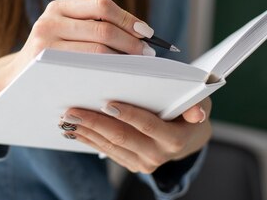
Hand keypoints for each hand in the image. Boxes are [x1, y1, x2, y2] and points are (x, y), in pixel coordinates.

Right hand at [0, 0, 155, 116]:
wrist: (15, 81)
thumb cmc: (52, 56)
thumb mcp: (65, 32)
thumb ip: (92, 26)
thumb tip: (140, 32)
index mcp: (59, 7)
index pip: (102, 5)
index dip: (128, 18)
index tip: (147, 32)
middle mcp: (50, 20)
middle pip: (103, 29)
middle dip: (131, 42)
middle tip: (148, 55)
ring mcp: (45, 42)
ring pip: (97, 50)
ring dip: (123, 59)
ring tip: (138, 67)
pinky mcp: (44, 63)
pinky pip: (86, 67)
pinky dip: (108, 71)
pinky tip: (119, 77)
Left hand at [59, 98, 212, 173]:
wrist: (188, 137)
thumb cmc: (190, 110)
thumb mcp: (200, 103)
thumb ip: (197, 104)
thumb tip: (197, 112)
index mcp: (175, 139)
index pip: (148, 125)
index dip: (128, 114)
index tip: (107, 103)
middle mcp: (158, 155)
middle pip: (122, 137)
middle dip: (95, 123)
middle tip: (73, 110)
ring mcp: (143, 163)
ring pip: (110, 145)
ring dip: (87, 131)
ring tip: (67, 118)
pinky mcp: (131, 163)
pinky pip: (106, 151)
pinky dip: (89, 139)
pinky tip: (74, 129)